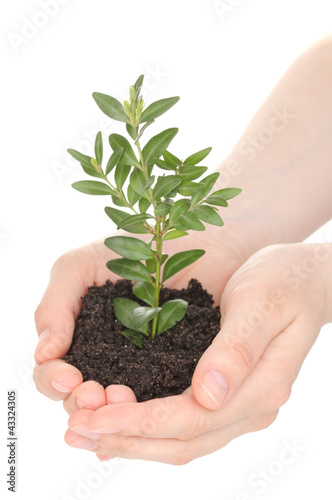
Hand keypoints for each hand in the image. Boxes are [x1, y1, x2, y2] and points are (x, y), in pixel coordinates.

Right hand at [33, 223, 245, 410]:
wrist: (198, 240)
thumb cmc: (134, 248)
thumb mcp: (81, 266)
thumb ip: (55, 303)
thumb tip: (44, 353)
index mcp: (80, 338)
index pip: (55, 373)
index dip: (55, 381)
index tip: (70, 377)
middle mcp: (107, 359)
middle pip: (82, 399)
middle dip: (82, 403)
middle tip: (96, 395)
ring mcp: (142, 368)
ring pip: (118, 408)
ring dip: (113, 414)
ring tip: (121, 399)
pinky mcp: (177, 372)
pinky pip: (160, 400)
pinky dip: (151, 410)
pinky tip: (149, 413)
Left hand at [64, 243, 331, 462]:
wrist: (305, 281)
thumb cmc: (283, 283)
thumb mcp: (261, 303)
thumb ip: (237, 350)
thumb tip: (207, 394)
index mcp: (261, 387)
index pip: (191, 418)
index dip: (140, 422)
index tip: (93, 416)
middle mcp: (250, 408)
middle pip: (181, 442)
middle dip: (125, 439)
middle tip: (74, 430)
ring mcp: (240, 407)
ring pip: (181, 442)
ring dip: (131, 441)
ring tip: (83, 431)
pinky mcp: (228, 397)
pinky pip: (185, 427)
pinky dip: (147, 429)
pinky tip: (117, 420)